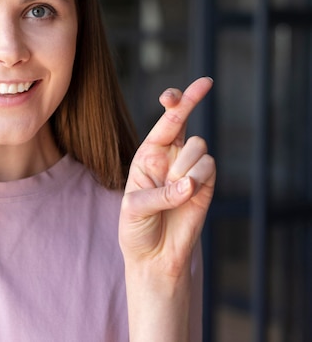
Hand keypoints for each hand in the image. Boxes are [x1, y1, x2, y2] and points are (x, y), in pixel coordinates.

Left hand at [119, 77, 215, 277]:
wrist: (155, 256)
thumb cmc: (136, 228)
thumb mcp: (134, 210)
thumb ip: (159, 195)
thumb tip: (190, 185)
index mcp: (148, 154)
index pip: (166, 121)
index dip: (178, 100)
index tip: (192, 86)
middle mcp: (171, 157)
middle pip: (185, 121)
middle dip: (188, 106)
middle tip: (190, 103)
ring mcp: (191, 170)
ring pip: (199, 146)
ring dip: (185, 167)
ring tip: (174, 191)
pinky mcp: (207, 185)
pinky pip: (210, 168)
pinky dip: (198, 180)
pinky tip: (188, 196)